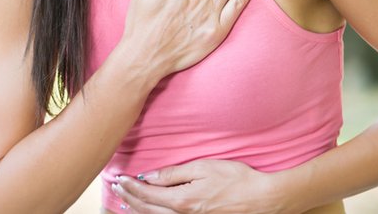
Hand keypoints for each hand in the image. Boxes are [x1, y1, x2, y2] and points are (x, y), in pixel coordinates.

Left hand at [111, 159, 284, 213]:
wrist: (262, 200)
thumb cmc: (236, 179)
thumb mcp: (204, 168)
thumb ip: (174, 173)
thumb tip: (149, 175)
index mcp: (182, 200)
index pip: (147, 193)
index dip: (130, 186)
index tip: (118, 177)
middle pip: (147, 208)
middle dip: (129, 197)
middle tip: (115, 187)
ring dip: (137, 209)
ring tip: (124, 201)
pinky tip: (149, 211)